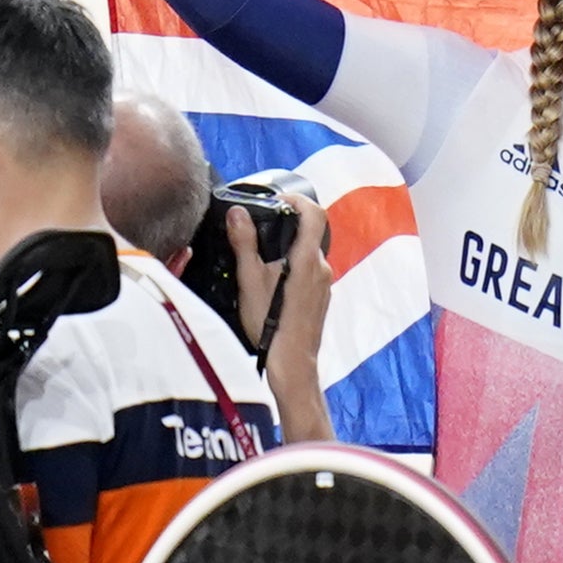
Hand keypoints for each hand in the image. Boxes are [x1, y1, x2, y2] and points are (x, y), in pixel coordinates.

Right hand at [228, 194, 334, 441]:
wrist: (292, 363)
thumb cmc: (270, 325)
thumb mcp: (249, 282)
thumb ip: (245, 244)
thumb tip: (238, 213)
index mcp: (307, 259)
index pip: (315, 214)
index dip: (299, 199)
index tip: (280, 198)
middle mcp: (322, 268)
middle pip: (310, 234)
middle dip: (288, 226)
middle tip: (262, 226)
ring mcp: (325, 284)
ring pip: (308, 254)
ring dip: (289, 249)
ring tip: (261, 257)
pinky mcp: (322, 297)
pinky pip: (310, 272)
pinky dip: (294, 267)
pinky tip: (272, 281)